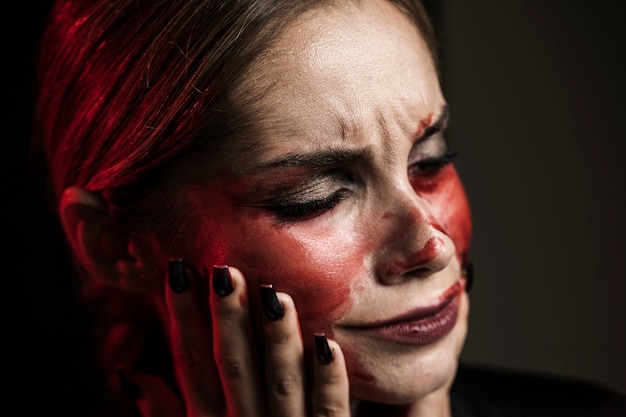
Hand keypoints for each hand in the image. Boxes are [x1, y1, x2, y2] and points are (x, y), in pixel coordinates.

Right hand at [125, 259, 349, 416]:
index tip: (178, 272)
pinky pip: (330, 412)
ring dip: (278, 341)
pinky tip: (326, 344)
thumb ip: (167, 414)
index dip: (183, 319)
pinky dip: (329, 381)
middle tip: (224, 271)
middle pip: (233, 368)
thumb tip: (133, 375)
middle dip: (228, 319)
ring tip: (274, 295)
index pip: (191, 365)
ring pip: (281, 383)